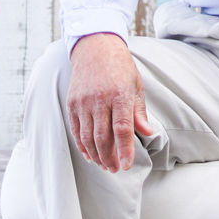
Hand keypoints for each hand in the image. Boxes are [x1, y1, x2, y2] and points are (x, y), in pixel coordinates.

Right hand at [67, 33, 153, 172]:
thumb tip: (147, 132)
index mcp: (119, 95)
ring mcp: (83, 102)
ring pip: (87, 137)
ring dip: (96, 155)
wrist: (95, 49)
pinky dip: (82, 145)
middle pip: (102, 137)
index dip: (124, 149)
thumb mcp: (137, 85)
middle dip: (109, 157)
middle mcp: (99, 100)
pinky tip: (90, 155)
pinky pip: (76, 130)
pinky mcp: (71, 103)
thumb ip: (139, 111)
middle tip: (116, 169)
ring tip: (105, 165)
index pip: (122, 129)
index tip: (127, 165)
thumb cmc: (121, 68)